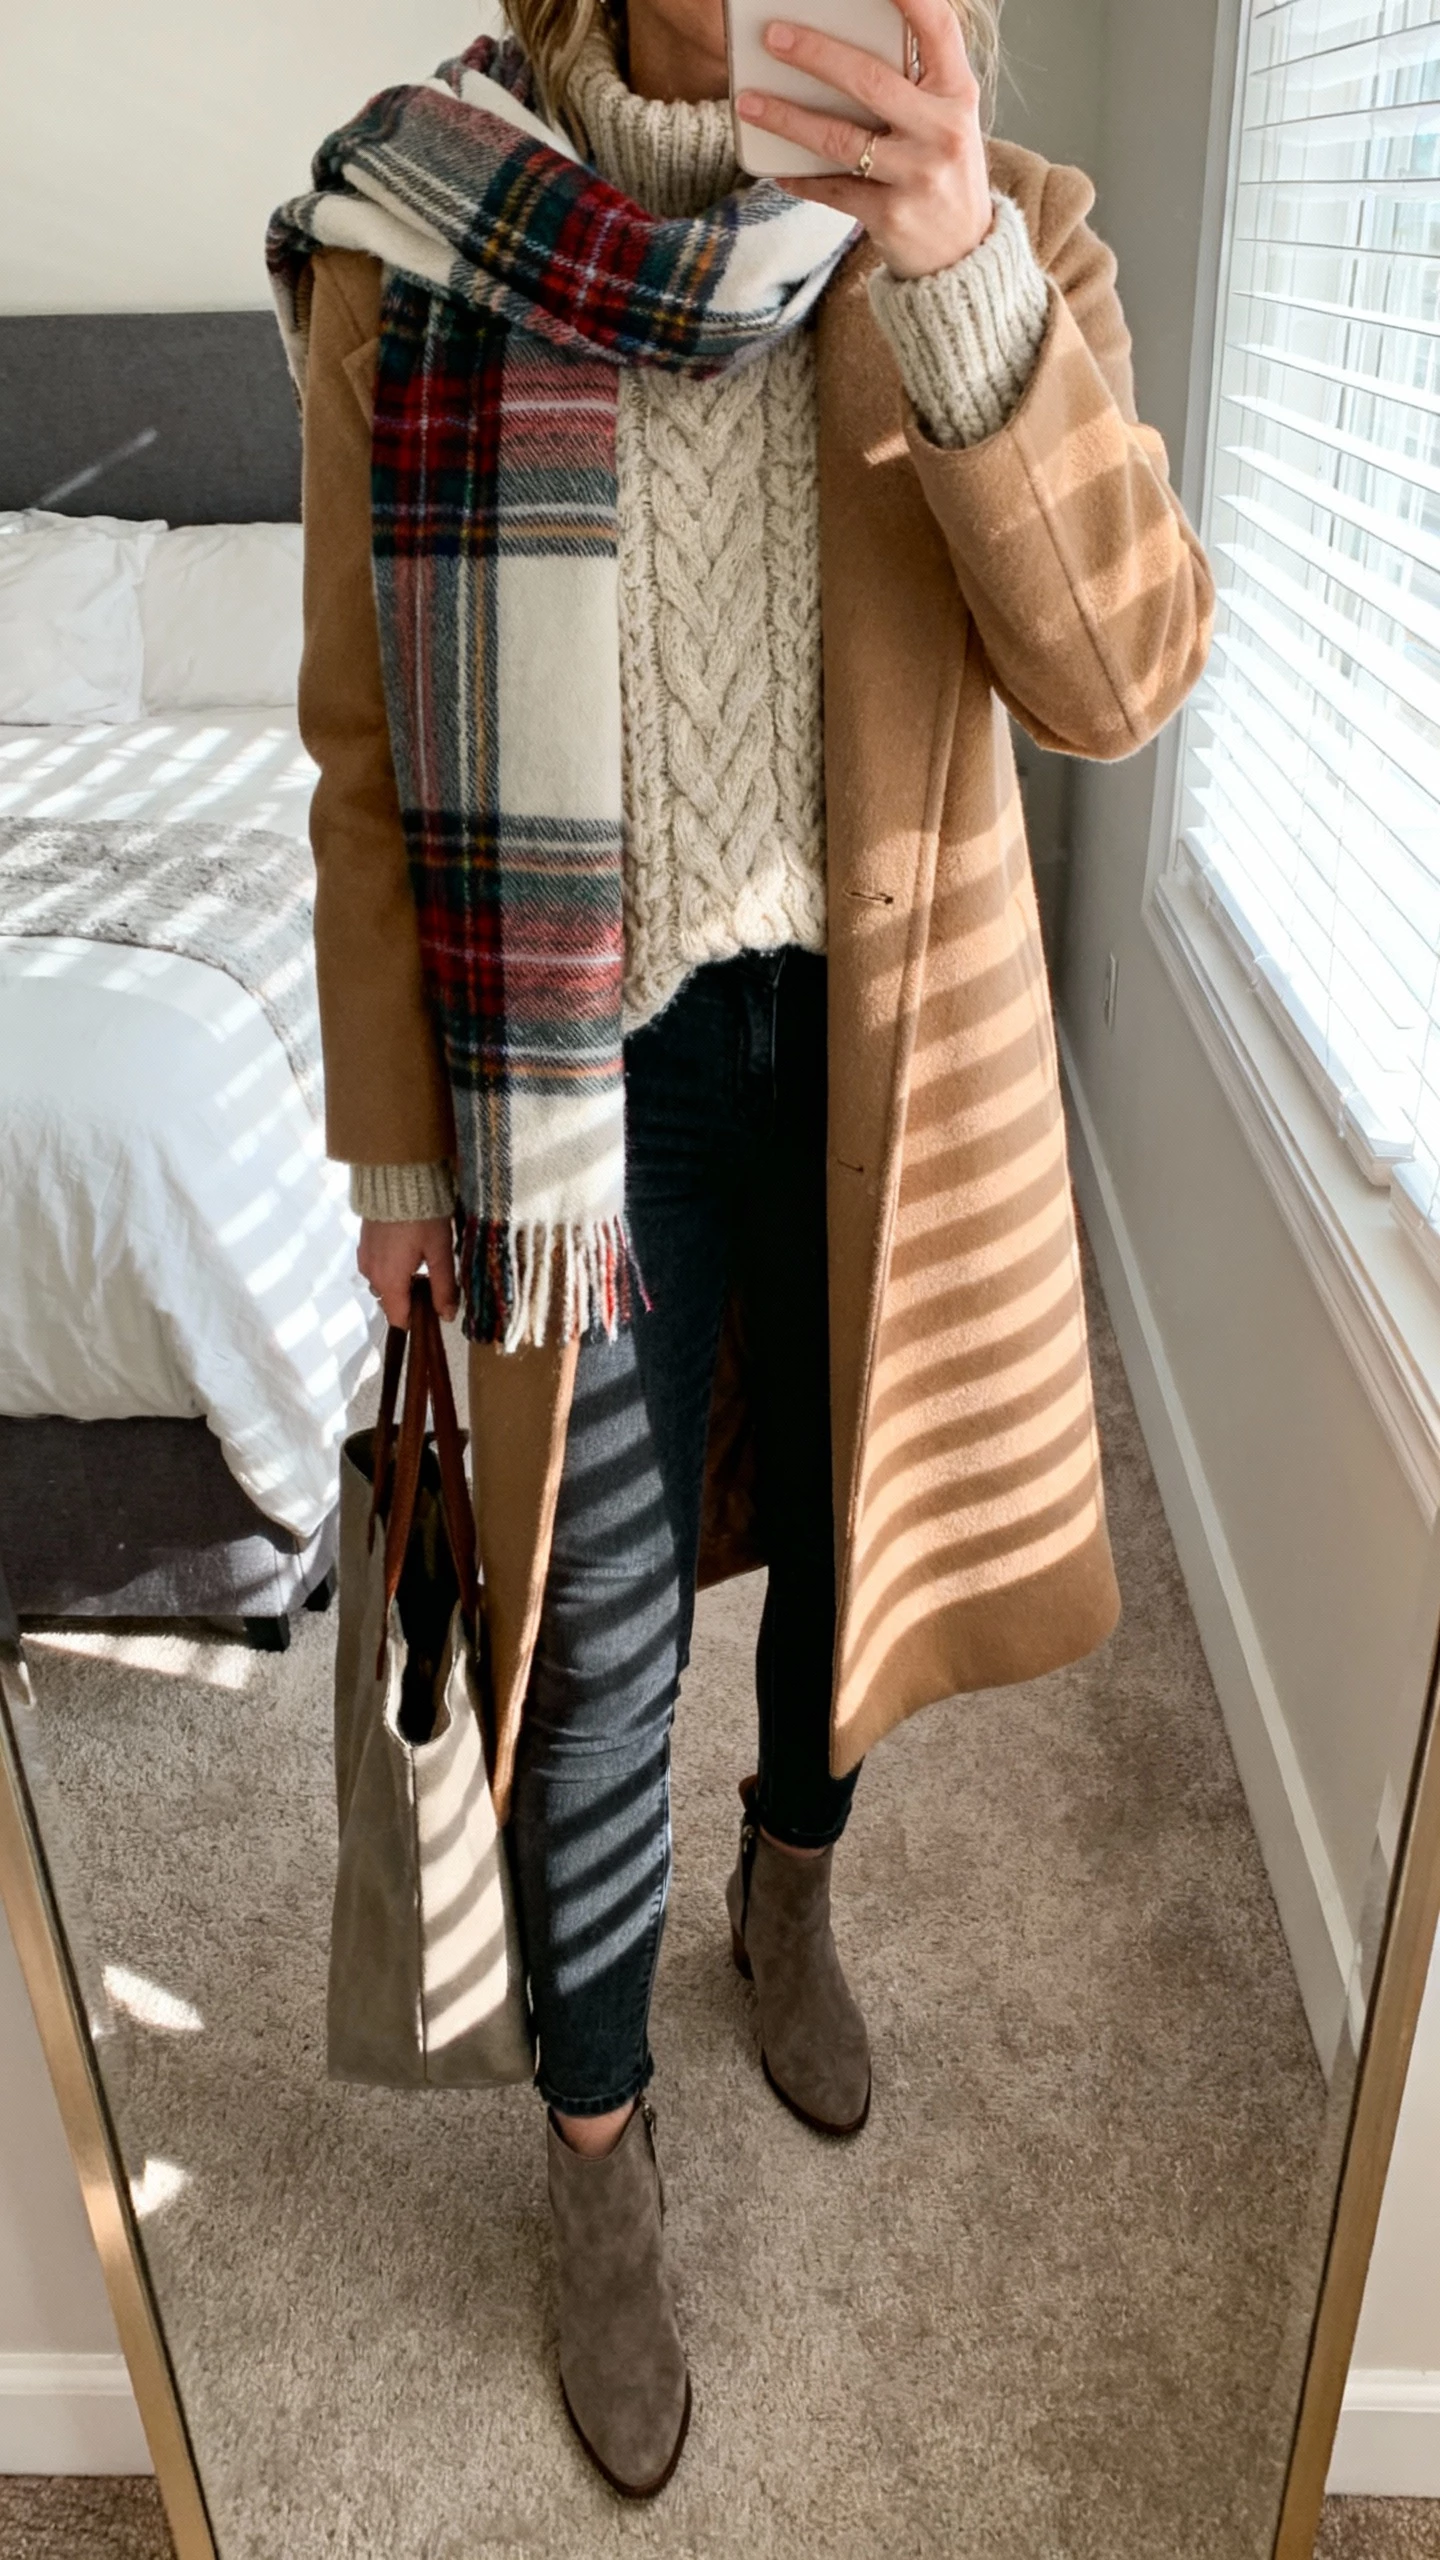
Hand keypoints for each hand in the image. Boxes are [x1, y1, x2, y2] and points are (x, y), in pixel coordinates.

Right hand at [358, 1217, 459, 1328]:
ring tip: (422, 1260)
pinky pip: (377, 1267)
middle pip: (391, 1301)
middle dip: (411, 1298)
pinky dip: (391, 1266)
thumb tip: (447, 1316)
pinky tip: (407, 1249)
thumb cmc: (422, 1216)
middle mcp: (371, 1275)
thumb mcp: (440, 1251)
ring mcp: (364, 1258)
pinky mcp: (363, 1244)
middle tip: (434, 1277)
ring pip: (384, 1284)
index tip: (435, 1306)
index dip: (418, 1319)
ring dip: (401, 1281)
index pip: (399, 1319)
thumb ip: (443, 1287)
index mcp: (389, 1282)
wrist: (395, 1178)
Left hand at [736, 0, 992, 280]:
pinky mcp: (892, 215)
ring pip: (840, 139)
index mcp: (958, 93)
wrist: (963, 255)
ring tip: (749, 102)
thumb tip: (834, 51)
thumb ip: (910, 85)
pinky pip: (833, 189)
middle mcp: (943, 130)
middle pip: (870, 80)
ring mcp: (918, 175)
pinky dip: (801, 179)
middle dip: (815, 54)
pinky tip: (778, 170)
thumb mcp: (944, 120)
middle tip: (772, 36)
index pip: (938, 28)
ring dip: (786, 119)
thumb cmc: (943, 171)